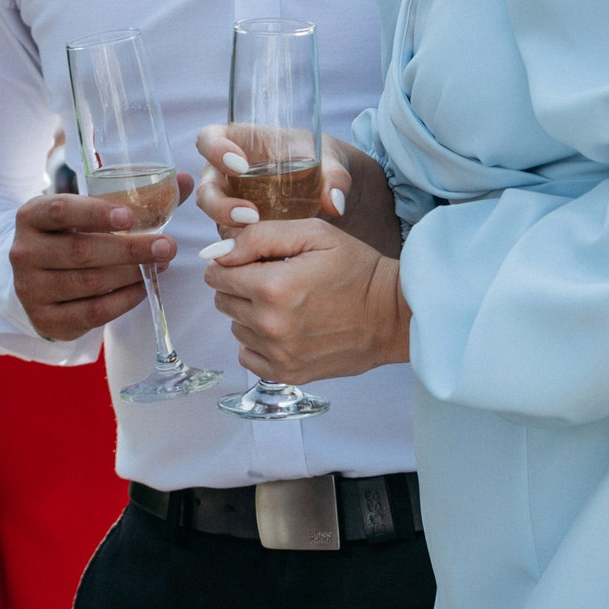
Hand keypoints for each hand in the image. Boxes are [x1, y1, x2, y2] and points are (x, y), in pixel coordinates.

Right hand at [9, 181, 187, 342]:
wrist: (37, 280)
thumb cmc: (72, 236)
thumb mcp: (87, 213)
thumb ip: (135, 198)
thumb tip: (186, 181)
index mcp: (31, 216)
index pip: (60, 210)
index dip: (95, 212)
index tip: (129, 216)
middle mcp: (24, 252)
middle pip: (80, 251)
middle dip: (129, 249)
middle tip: (166, 246)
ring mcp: (30, 289)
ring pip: (88, 284)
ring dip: (130, 274)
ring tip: (160, 264)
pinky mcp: (45, 319)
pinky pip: (92, 312)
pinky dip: (123, 300)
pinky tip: (141, 288)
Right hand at [193, 127, 402, 256]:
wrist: (331, 193)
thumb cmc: (324, 163)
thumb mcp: (332, 160)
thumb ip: (335, 176)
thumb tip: (334, 203)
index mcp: (240, 143)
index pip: (210, 139)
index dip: (214, 150)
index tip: (238, 164)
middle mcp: (227, 175)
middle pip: (205, 188)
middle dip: (219, 204)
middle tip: (249, 215)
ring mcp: (231, 204)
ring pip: (214, 221)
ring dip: (228, 230)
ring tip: (256, 237)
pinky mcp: (240, 230)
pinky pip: (230, 242)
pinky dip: (241, 250)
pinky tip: (261, 257)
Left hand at [201, 219, 409, 383]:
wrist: (392, 315)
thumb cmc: (357, 270)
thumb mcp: (314, 234)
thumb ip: (260, 236)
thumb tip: (217, 252)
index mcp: (273, 287)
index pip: (216, 274)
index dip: (232, 262)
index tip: (255, 260)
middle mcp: (270, 325)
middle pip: (222, 300)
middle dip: (240, 286)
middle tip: (275, 278)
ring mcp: (278, 354)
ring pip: (235, 327)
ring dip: (251, 313)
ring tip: (286, 303)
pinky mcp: (288, 374)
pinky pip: (248, 356)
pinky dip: (258, 342)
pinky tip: (284, 328)